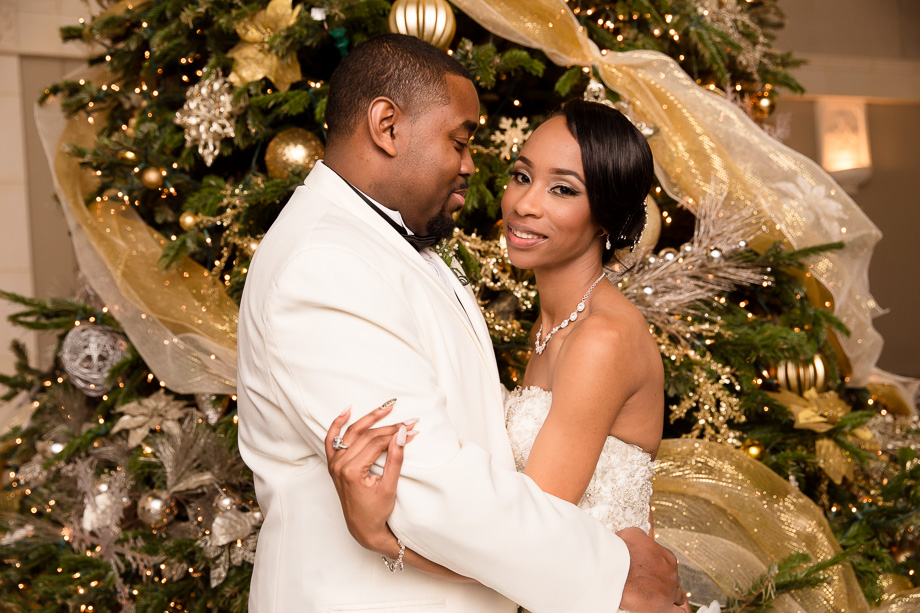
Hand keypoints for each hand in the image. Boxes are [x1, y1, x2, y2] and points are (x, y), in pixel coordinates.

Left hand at [325, 400, 416, 555]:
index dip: (396, 433)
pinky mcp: (334, 464)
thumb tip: (403, 434)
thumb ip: (395, 459)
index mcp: (351, 471)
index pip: (377, 443)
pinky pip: (332, 439)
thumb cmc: (376, 511)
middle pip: (366, 436)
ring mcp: (334, 464)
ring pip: (352, 433)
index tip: (413, 427)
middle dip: (389, 427)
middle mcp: (339, 465)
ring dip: (368, 418)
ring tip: (385, 408)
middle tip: (408, 421)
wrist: (362, 527)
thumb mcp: (390, 487)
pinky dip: (337, 424)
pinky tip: (347, 411)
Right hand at [616, 527, 684, 612]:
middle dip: (664, 585)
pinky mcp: (663, 604)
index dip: (660, 572)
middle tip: (650, 587)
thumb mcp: (633, 534)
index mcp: (668, 557)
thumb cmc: (620, 549)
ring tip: (656, 599)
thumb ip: (642, 538)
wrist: (614, 565)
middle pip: (674, 582)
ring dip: (670, 598)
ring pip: (678, 598)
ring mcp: (669, 589)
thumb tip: (641, 539)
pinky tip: (664, 609)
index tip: (649, 575)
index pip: (669, 568)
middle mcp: (672, 573)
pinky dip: (673, 611)